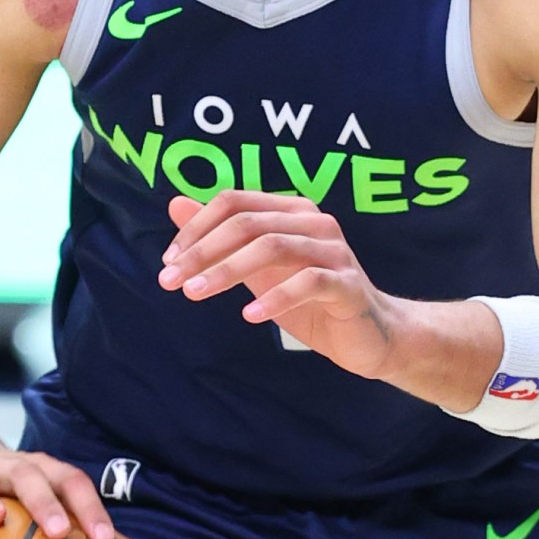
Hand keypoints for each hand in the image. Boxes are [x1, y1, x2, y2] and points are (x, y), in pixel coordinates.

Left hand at [157, 191, 400, 378]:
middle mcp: (314, 222)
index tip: (169, 261)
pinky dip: (276, 297)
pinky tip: (250, 315)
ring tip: (196, 294)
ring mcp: (335, 251)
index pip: (234, 202)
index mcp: (291, 210)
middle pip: (248, 223)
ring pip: (274, 246)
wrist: (369, 336)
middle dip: (203, 251)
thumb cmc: (310, 301)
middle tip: (171, 281)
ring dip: (228, 270)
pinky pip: (309, 281)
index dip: (196, 228)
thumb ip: (221, 238)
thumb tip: (175, 204)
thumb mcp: (257, 269)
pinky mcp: (348, 284)